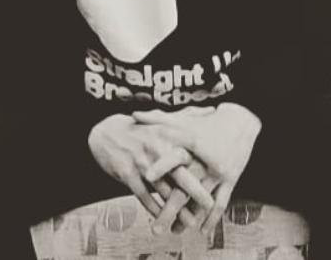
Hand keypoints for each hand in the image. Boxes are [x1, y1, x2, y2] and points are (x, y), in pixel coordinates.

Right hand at [88, 113, 211, 219]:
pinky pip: (142, 194)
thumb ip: (189, 116)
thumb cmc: (142, 128)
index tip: (223, 174)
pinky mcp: (127, 173)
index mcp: (169, 135)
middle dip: (195, 190)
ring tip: (190, 221)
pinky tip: (162, 217)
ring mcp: (142, 162)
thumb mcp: (164, 119)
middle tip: (209, 204)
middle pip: (179, 173)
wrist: (107, 133)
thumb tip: (212, 109)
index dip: (206, 163)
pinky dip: (153, 207)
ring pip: (162, 189)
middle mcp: (157, 148)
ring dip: (176, 208)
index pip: (191, 151)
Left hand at [133, 103, 261, 233]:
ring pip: (202, 199)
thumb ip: (158, 119)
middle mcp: (207, 160)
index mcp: (194, 143)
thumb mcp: (185, 119)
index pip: (176, 154)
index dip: (161, 164)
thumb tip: (134, 115)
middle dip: (170, 208)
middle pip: (186, 187)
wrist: (242, 121)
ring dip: (188, 217)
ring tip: (173, 231)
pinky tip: (202, 231)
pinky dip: (212, 218)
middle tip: (155, 228)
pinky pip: (222, 202)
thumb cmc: (208, 121)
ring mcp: (220, 172)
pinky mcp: (232, 179)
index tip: (146, 175)